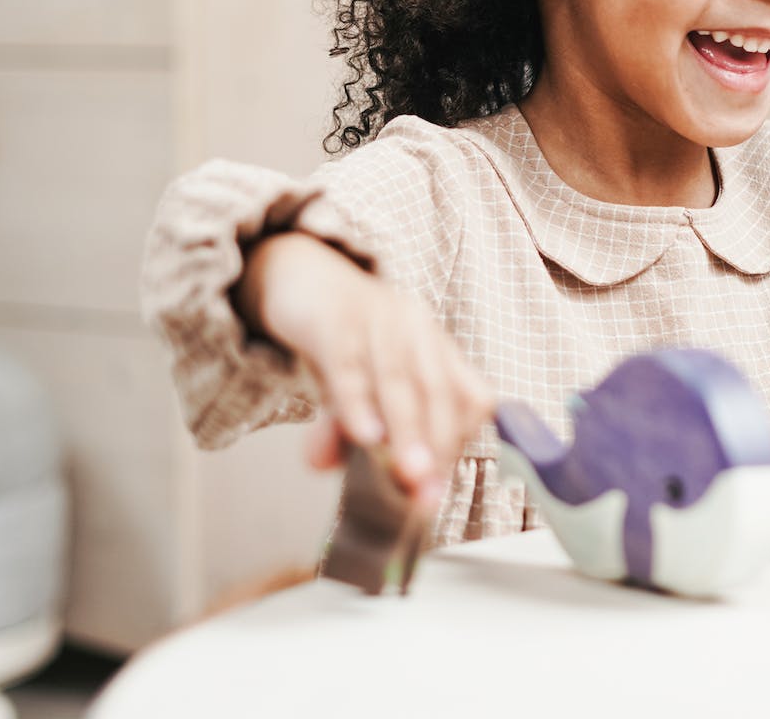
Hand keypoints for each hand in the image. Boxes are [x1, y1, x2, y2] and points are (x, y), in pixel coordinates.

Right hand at [237, 233, 493, 507]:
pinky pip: (350, 362)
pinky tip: (362, 435)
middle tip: (427, 496)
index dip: (457, 445)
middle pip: (440, 392)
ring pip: (400, 379)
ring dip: (406, 432)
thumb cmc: (340, 338)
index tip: (435, 491)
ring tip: (405, 476)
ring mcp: (380, 317)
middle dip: (438, 448)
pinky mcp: (337, 315)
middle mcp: (417, 328)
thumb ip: (345, 429)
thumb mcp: (350, 390)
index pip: (469, 398)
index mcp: (436, 348)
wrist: (300, 272)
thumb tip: (326, 468)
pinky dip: (358, 402)